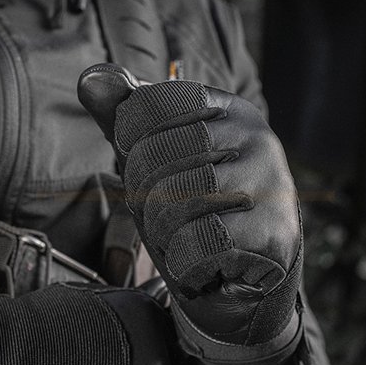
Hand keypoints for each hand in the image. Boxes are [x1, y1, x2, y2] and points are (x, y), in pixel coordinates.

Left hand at [78, 64, 302, 345]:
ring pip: (177, 201)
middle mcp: (258, 139)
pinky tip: (204, 265)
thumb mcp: (155, 164)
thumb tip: (89, 78)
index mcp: (229, 112)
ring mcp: (272, 186)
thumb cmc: (195, 217)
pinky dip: (187, 264)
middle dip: (144, 197)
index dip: (131, 143)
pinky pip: (201, 244)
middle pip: (158, 155)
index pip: (151, 103)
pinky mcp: (276, 234)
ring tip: (186, 241)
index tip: (147, 171)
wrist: (241, 286)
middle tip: (166, 219)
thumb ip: (125, 122)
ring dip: (165, 235)